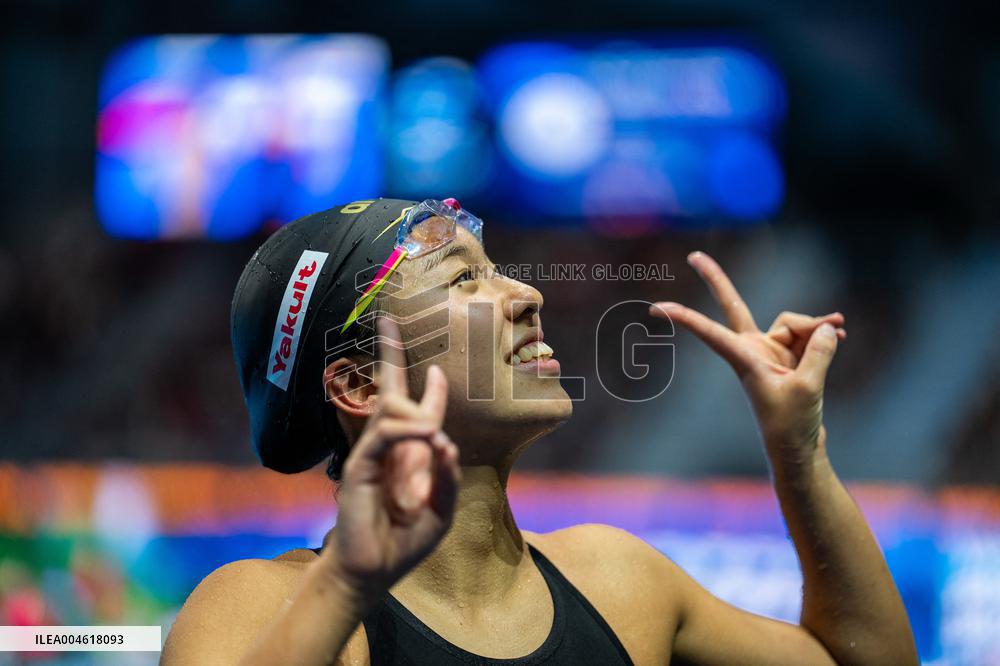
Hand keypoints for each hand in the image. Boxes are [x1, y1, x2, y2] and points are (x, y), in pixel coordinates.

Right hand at [323, 317, 460, 606]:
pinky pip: (385, 436)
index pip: (419, 410)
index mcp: (411, 455)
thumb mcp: (441, 510)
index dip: (430, 387)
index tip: (437, 363)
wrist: (372, 571)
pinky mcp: (359, 467)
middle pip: (389, 391)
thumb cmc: (405, 542)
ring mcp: (372, 454)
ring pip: (390, 409)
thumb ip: (447, 476)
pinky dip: (408, 432)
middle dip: (390, 355)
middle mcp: (390, 449)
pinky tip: (429, 434)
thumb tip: (445, 441)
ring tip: (433, 417)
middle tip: (388, 322)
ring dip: (416, 409)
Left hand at [650, 252, 846, 465]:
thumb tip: (828, 327)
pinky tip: (842, 333)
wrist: (799, 449)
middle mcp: (753, 349)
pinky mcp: (792, 356)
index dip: (685, 317)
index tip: (656, 308)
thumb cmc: (792, 424)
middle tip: (693, 256)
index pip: (709, 331)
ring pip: (794, 322)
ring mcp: (772, 351)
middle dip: (716, 281)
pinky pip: (809, 333)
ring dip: (816, 326)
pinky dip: (824, 333)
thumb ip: (818, 351)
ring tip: (839, 333)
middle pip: (733, 305)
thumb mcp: (809, 386)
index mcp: (743, 359)